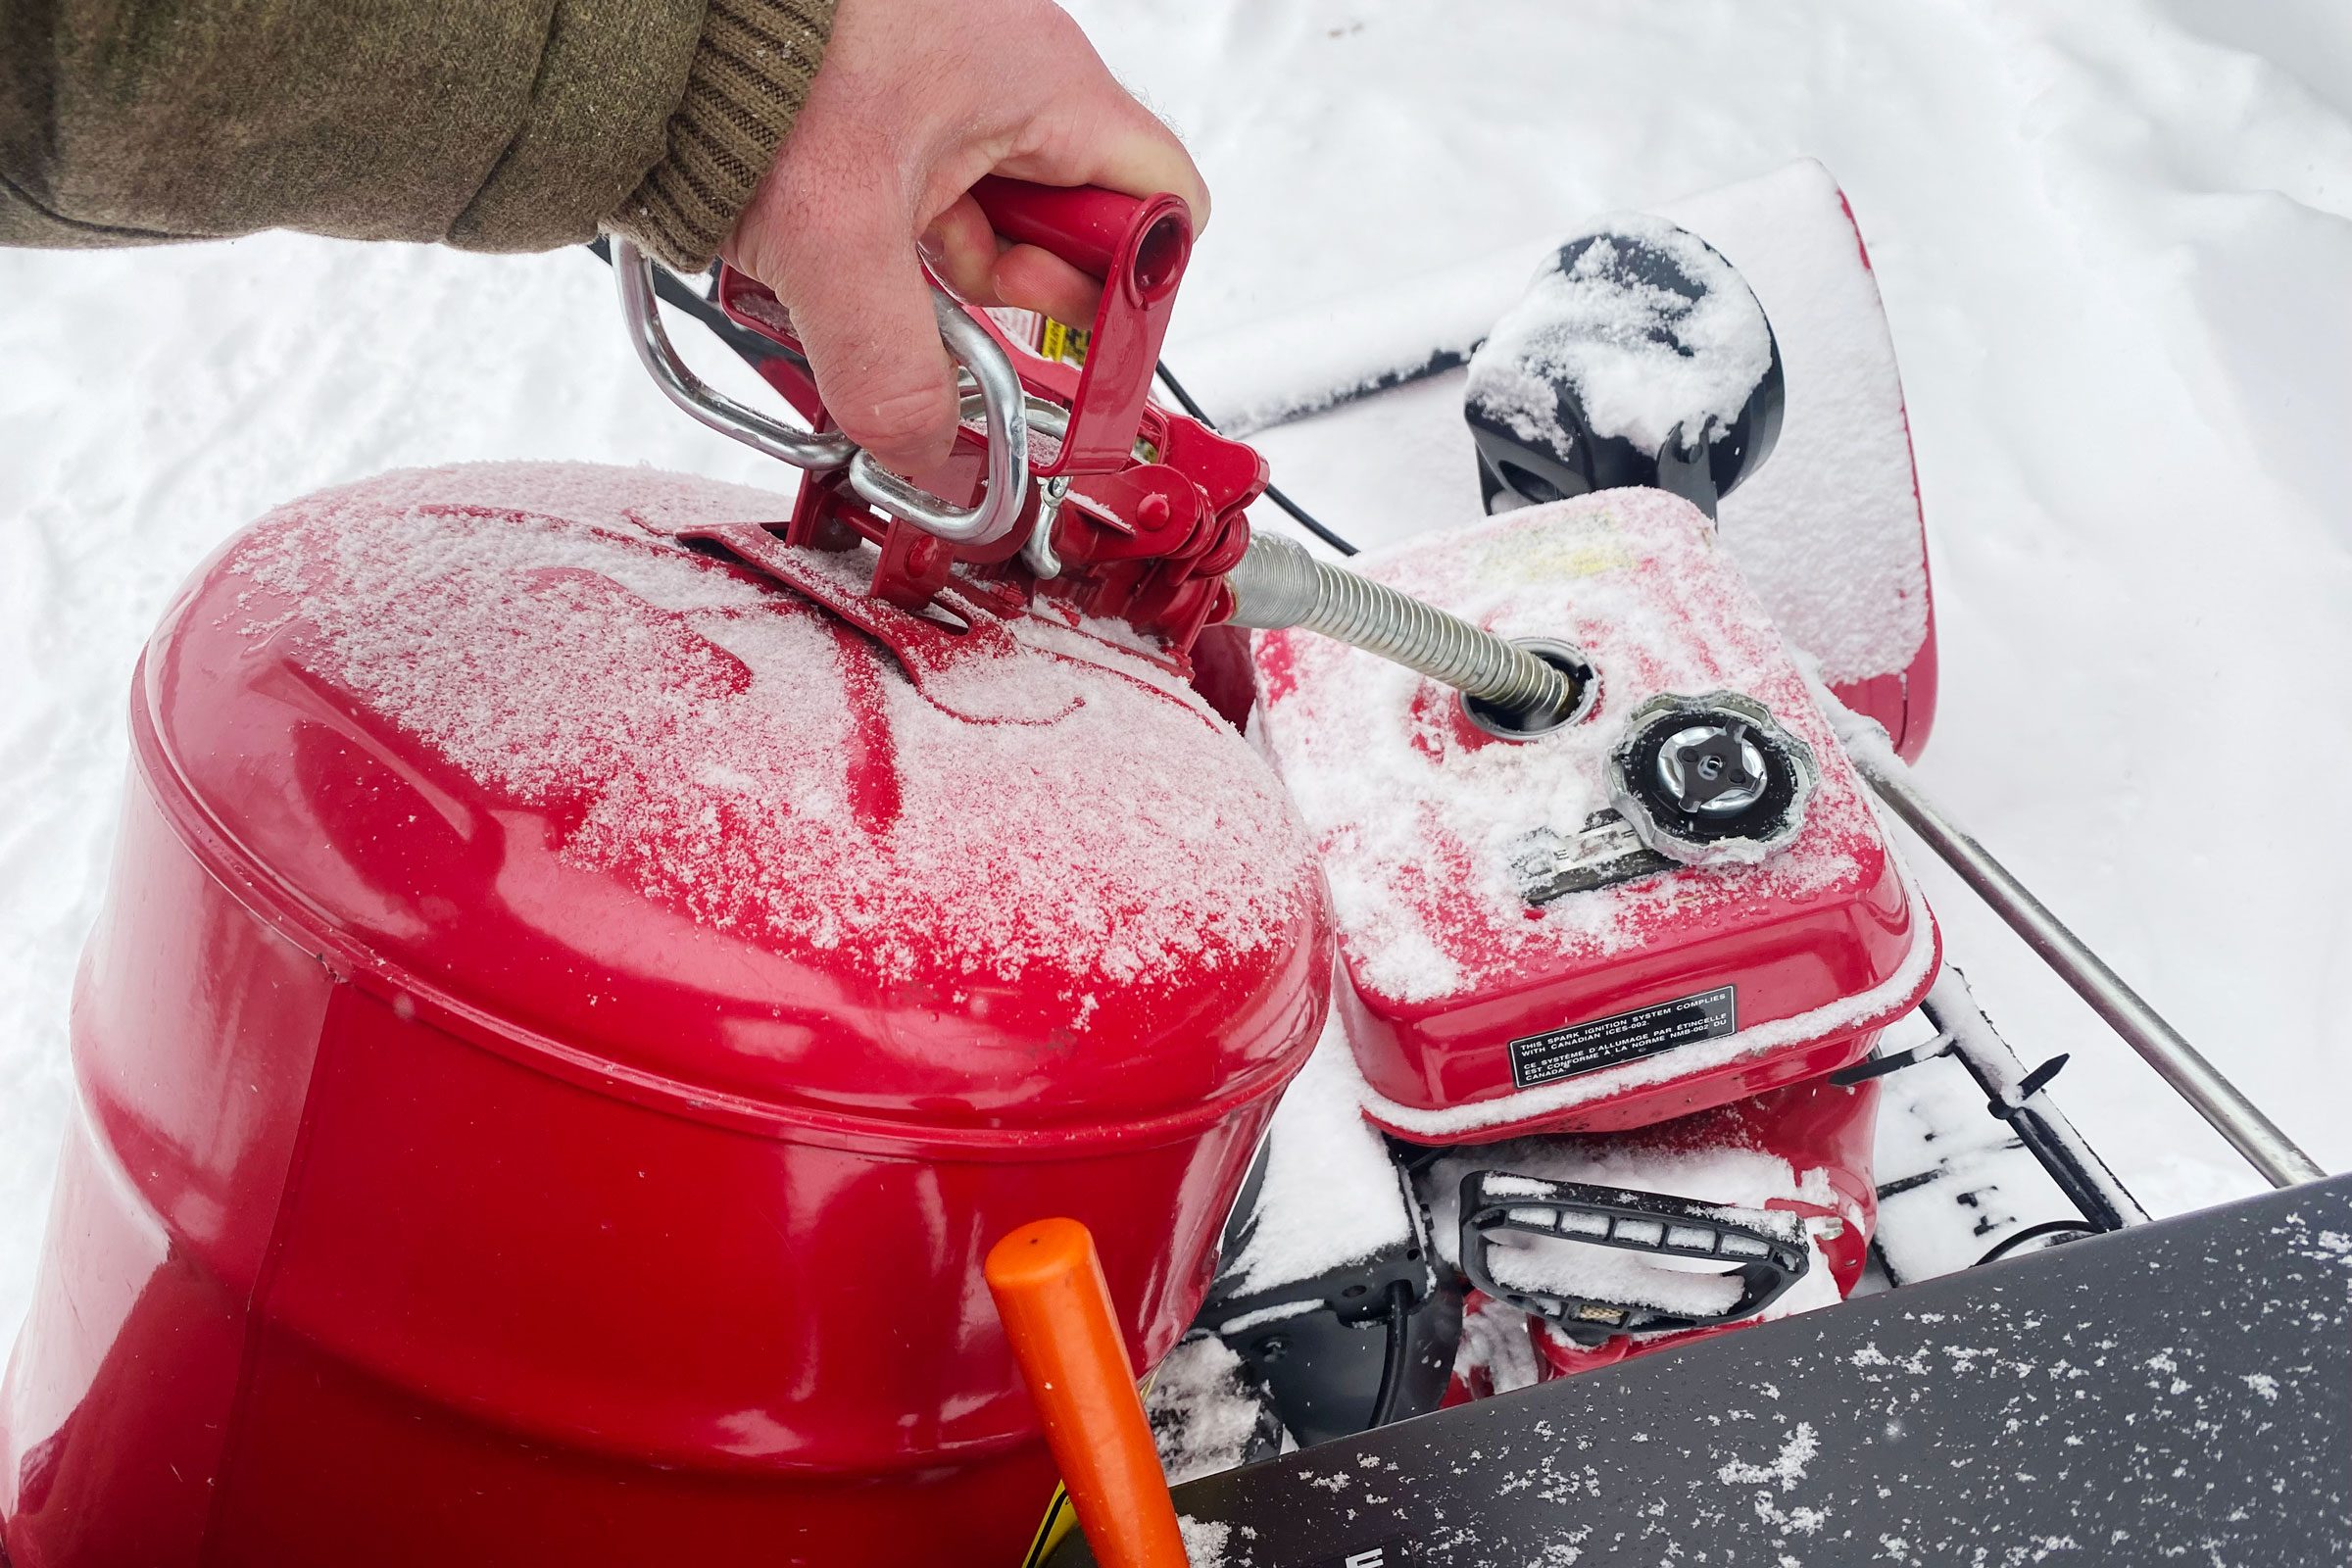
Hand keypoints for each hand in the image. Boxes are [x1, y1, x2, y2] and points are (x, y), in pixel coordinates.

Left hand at [724, 0, 1207, 475]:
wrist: (651, 18)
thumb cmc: (753, 59)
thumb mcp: (834, 239)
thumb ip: (893, 369)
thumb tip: (925, 452)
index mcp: (1046, 82)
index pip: (1165, 206)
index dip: (1128, 293)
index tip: (1072, 351)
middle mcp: (1013, 74)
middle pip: (1069, 228)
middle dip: (1008, 293)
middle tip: (948, 312)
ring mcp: (949, 88)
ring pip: (985, 221)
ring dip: (933, 275)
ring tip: (864, 271)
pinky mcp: (887, 103)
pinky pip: (920, 201)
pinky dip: (884, 243)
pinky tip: (831, 249)